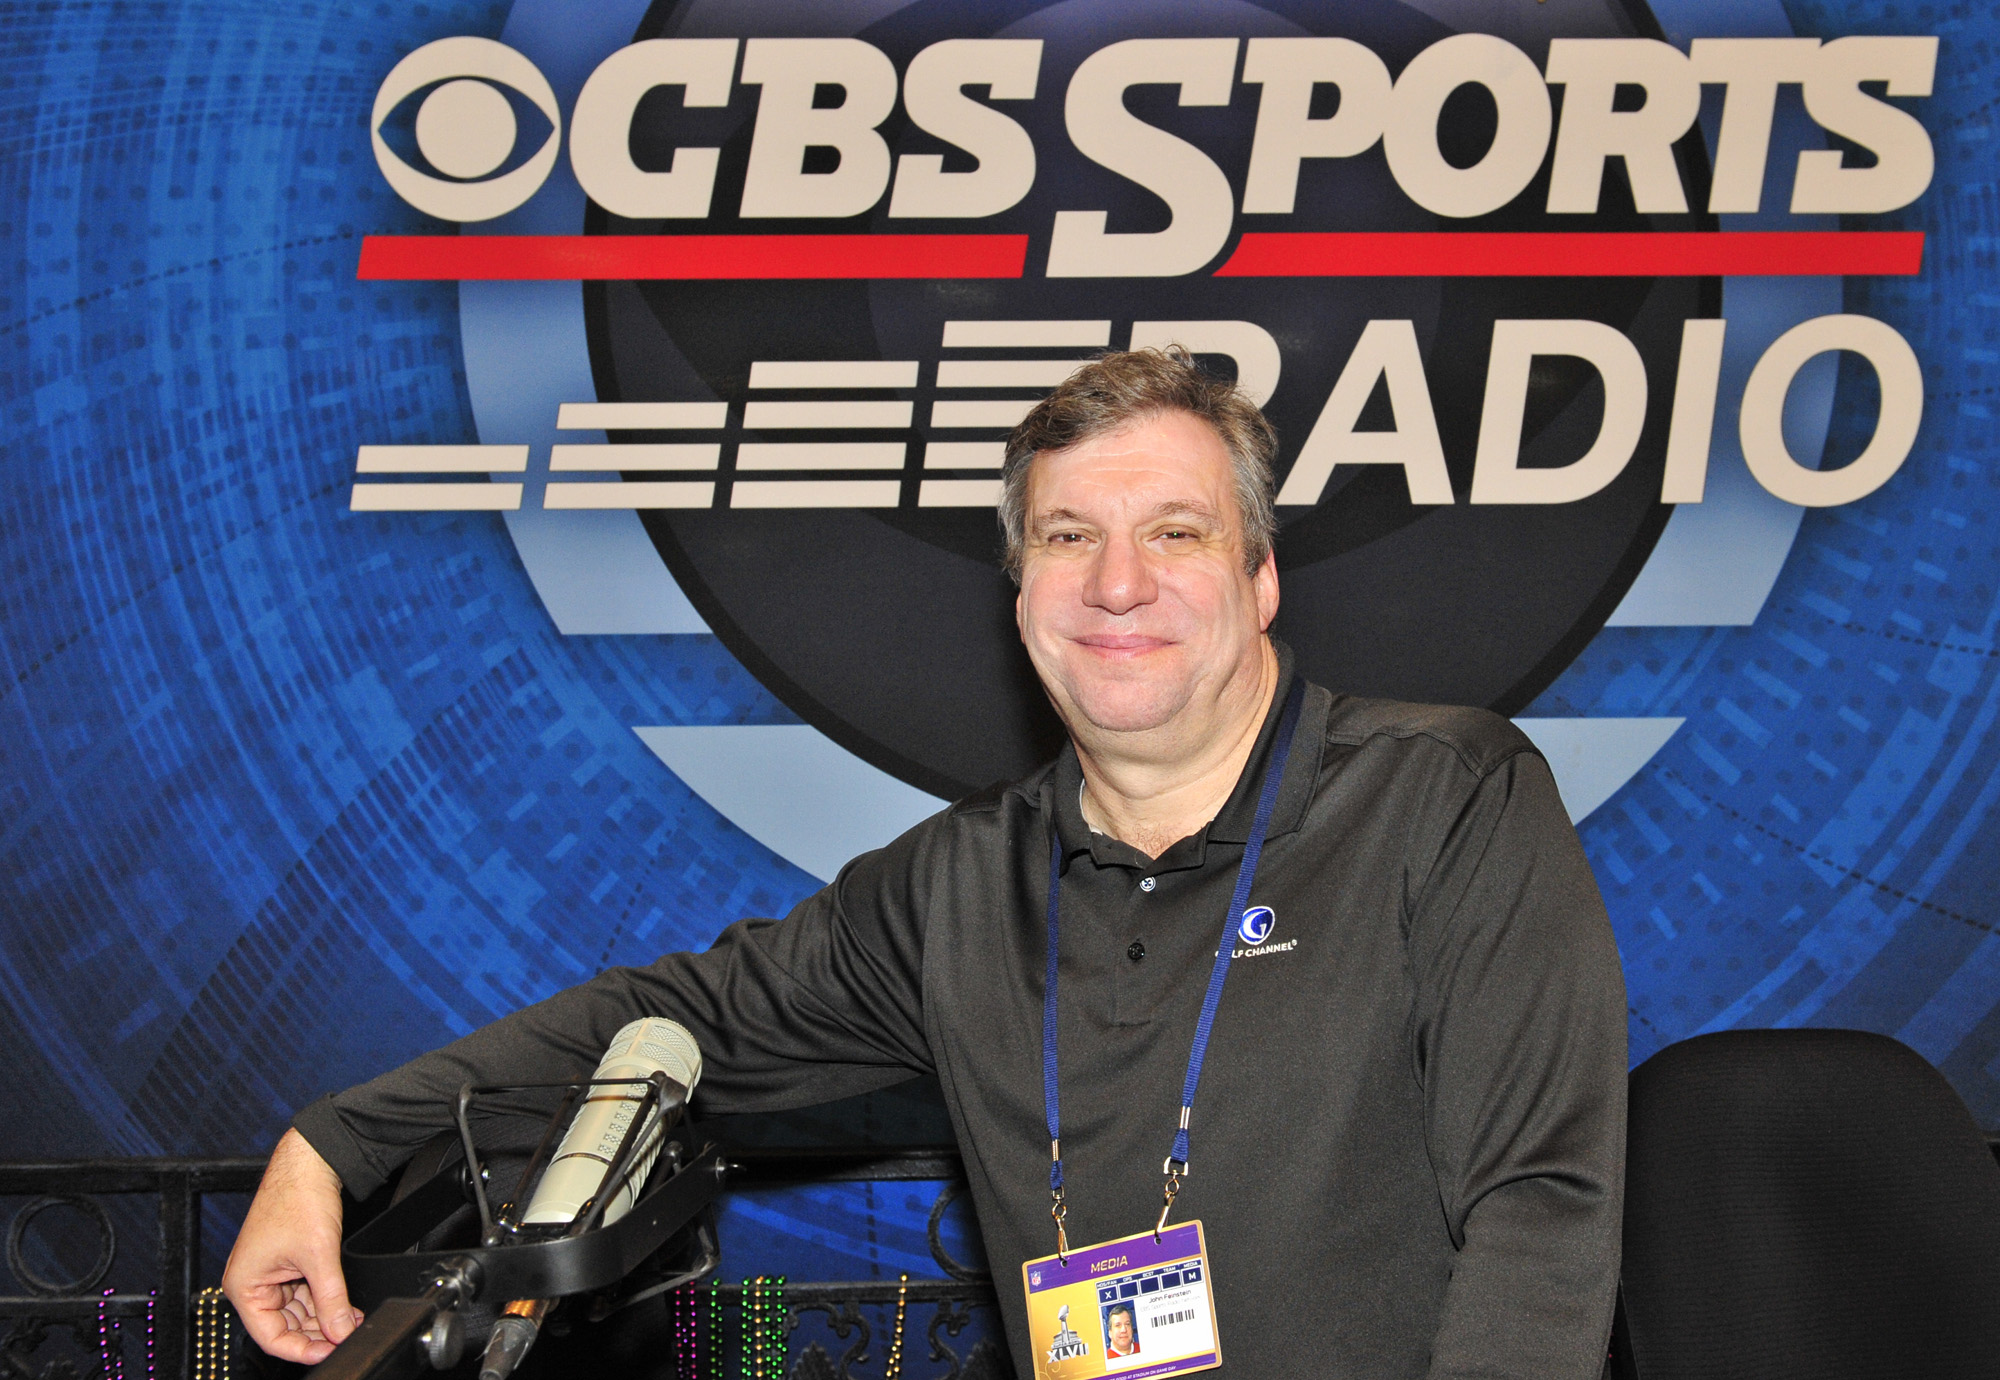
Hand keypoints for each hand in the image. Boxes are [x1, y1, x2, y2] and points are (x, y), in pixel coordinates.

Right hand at [221, 1128, 361, 1362]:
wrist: (310, 1162)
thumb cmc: (297, 1198)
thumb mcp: (319, 1256)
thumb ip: (331, 1300)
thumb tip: (342, 1331)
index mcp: (244, 1286)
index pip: (271, 1337)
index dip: (302, 1349)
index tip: (331, 1350)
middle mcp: (253, 1283)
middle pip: (285, 1326)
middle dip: (318, 1332)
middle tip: (348, 1334)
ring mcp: (271, 1274)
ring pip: (299, 1311)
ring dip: (324, 1317)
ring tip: (352, 1319)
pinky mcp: (288, 1264)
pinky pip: (305, 1293)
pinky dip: (324, 1301)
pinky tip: (346, 1307)